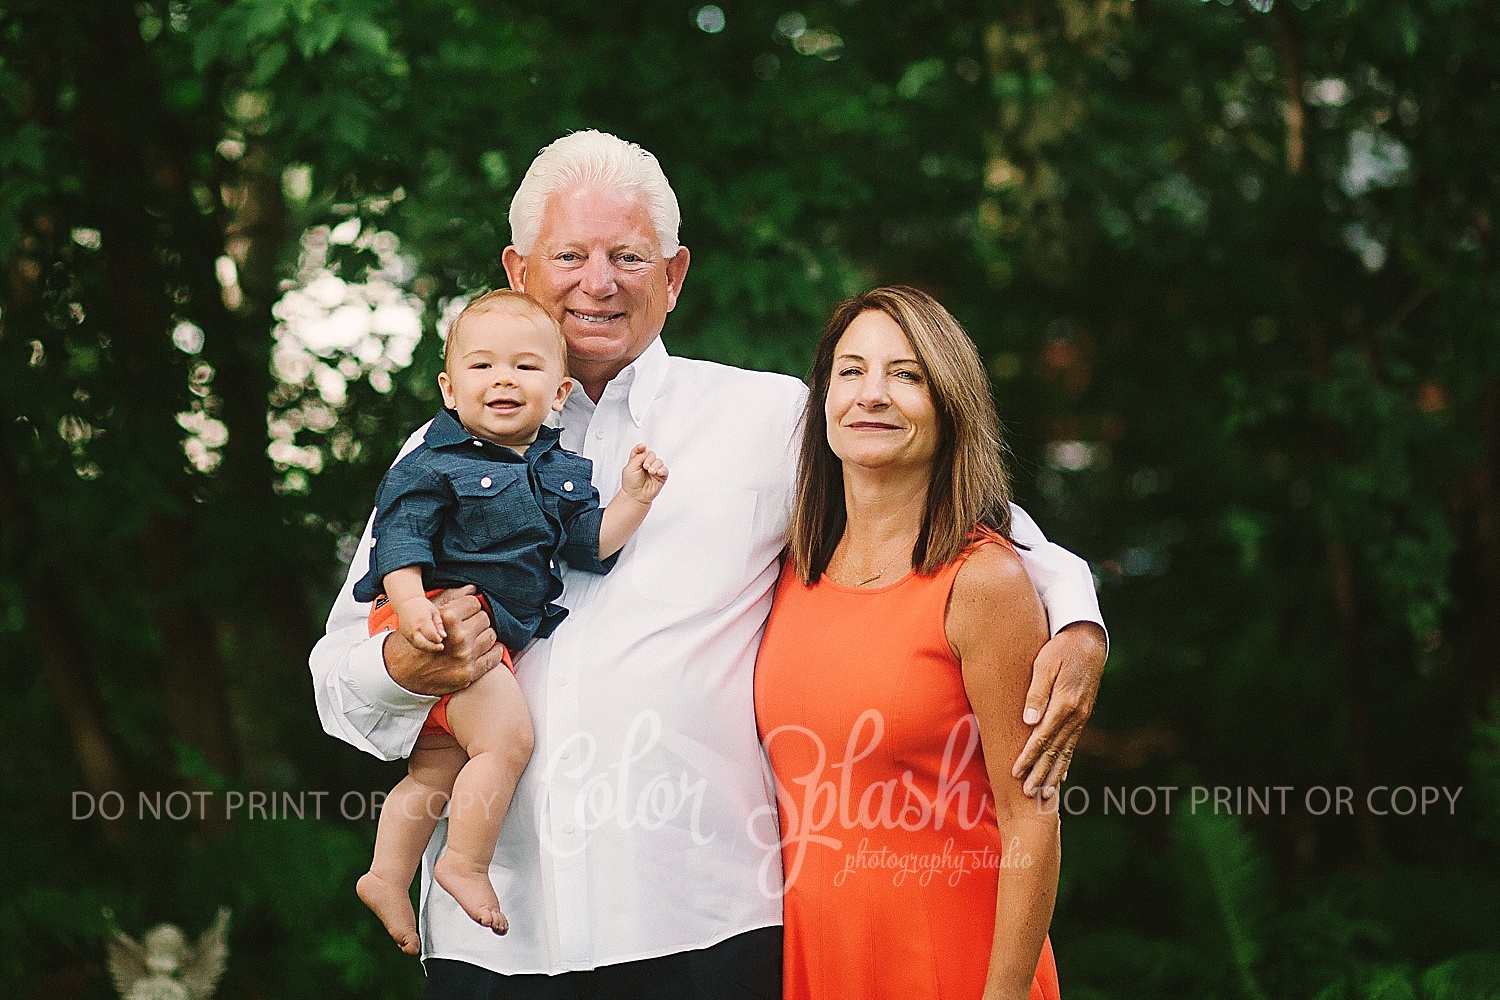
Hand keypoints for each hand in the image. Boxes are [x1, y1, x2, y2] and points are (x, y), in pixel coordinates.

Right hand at [382, 586, 504, 695]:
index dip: (469, 606)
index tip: (466, 610)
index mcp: (448, 619)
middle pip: (484, 618)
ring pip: (490, 636)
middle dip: (477, 619)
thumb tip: (472, 588)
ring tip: (474, 636)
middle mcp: (459, 638)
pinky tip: (485, 649)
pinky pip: (492, 658)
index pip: (474, 603)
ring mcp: (465, 657)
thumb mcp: (424, 613)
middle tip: (469, 624)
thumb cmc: (411, 640)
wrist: (398, 674)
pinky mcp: (469, 674)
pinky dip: (492, 652)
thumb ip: (451, 598)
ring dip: (484, 634)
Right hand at [396, 597, 446, 651]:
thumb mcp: (434, 612)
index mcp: (422, 620)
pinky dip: (422, 646)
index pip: (431, 635)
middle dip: (433, 647)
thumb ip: (439, 624)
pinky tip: (428, 644)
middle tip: (441, 647)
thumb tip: (444, 636)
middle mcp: (413, 628)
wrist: (406, 603)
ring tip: (436, 646)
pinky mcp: (405, 635)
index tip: (442, 637)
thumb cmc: (423, 606)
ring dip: (428, 648)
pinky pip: (414, 644)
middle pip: (423, 643)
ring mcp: (407, 633)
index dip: (438, 639)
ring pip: (418, 646)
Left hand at [620, 444, 667, 504]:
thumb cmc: (630, 484)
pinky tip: (657, 472)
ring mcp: (654, 470)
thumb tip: (645, 450)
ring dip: (655, 465)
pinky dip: (662, 469)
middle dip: (649, 459)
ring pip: (659, 461)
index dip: (641, 447)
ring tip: (651, 471)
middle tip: (645, 466)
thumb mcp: (630, 468)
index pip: (640, 451)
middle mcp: (646, 464)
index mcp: (637, 461)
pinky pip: (665, 470)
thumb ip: (637, 457)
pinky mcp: (661, 476)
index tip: (643, 447)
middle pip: (651, 454)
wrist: (635, 496)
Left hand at [1011, 621, 1105, 797]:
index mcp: (1064, 704)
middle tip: (1028, 793)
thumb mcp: (1044, 665)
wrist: (1088, 641)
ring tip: (1044, 793)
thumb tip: (1029, 721)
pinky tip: (1061, 774)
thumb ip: (1037, 693)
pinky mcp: (1082, 716)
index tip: (1015, 772)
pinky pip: (1072, 744)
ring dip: (1053, 773)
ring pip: (1065, 751)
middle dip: (1040, 773)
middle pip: (1054, 750)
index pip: (1042, 737)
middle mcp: (1075, 716)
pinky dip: (1065, 761)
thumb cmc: (1060, 649)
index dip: (1028, 757)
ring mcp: (1081, 718)